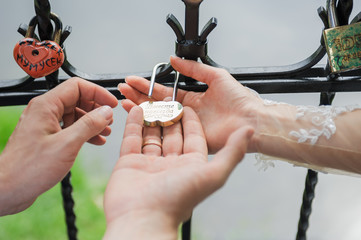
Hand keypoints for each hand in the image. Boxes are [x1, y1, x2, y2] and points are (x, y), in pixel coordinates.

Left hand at [0, 77, 117, 215]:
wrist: (9, 188)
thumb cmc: (29, 168)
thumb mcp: (67, 144)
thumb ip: (89, 125)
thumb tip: (105, 112)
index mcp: (46, 106)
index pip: (77, 87)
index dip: (98, 93)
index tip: (112, 104)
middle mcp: (44, 112)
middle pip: (77, 99)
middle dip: (96, 109)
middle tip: (109, 120)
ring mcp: (45, 124)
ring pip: (74, 114)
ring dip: (92, 122)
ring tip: (105, 132)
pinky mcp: (47, 137)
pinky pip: (69, 128)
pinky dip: (84, 132)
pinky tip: (94, 141)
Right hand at [103, 106, 252, 238]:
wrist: (142, 219)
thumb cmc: (177, 199)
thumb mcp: (212, 174)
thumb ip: (232, 152)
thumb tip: (250, 132)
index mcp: (191, 167)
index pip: (193, 137)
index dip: (191, 120)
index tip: (188, 104)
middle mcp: (171, 165)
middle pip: (172, 134)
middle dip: (170, 116)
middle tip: (167, 98)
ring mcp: (149, 164)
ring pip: (152, 135)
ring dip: (152, 117)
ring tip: (151, 100)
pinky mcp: (128, 163)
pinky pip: (132, 139)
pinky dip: (134, 124)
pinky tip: (136, 109)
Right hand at [119, 56, 263, 153]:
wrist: (252, 122)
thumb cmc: (240, 102)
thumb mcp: (217, 77)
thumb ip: (195, 69)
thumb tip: (175, 59)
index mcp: (193, 102)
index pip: (165, 93)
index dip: (149, 87)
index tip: (134, 80)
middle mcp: (186, 117)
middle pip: (157, 106)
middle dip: (139, 96)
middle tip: (123, 88)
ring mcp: (184, 131)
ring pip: (156, 119)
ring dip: (139, 108)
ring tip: (123, 99)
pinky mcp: (184, 144)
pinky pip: (163, 134)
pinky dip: (147, 125)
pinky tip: (134, 115)